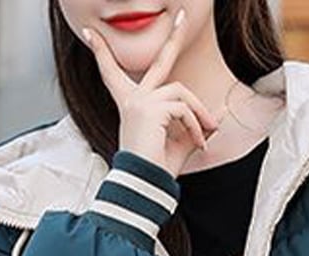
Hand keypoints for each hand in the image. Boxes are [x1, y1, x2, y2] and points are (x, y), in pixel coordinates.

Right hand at [81, 8, 226, 176]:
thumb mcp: (181, 143)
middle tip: (179, 14)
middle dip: (172, 36)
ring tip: (205, 137)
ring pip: (182, 93)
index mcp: (133, 104)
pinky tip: (198, 143)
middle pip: (159, 61)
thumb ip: (196, 126)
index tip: (89, 34)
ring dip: (199, 115)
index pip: (115, 73)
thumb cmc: (158, 169)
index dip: (102, 54)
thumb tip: (219, 115)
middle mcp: (133, 98)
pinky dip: (196, 126)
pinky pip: (183, 108)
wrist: (146, 186)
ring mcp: (139, 101)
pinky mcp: (149, 108)